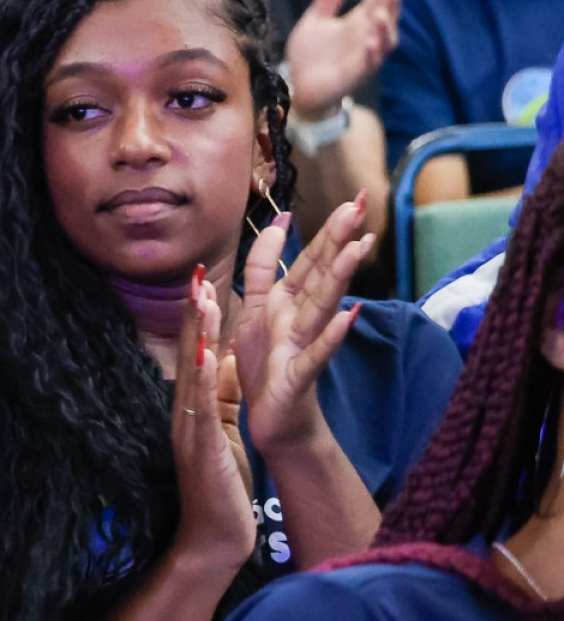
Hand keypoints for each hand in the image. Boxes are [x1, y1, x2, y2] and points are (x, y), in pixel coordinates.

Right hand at [170, 269, 257, 571]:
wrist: (212, 539)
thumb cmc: (221, 490)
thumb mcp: (224, 435)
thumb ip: (220, 400)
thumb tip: (222, 363)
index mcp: (193, 410)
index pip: (196, 356)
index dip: (200, 320)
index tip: (204, 283)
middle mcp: (185, 412)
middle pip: (189, 355)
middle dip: (195, 314)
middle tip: (198, 275)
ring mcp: (190, 427)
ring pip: (192, 372)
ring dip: (197, 333)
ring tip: (202, 297)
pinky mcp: (202, 445)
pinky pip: (202, 405)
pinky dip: (201, 376)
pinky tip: (205, 351)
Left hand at [235, 197, 372, 457]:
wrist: (274, 421)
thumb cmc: (268, 364)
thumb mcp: (257, 308)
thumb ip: (263, 267)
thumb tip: (281, 221)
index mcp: (288, 302)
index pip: (311, 259)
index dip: (328, 230)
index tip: (354, 199)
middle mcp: (300, 319)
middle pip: (321, 274)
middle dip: (339, 239)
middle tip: (363, 204)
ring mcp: (302, 345)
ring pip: (322, 305)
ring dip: (340, 276)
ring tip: (359, 247)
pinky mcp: (298, 375)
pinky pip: (315, 352)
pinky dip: (333, 334)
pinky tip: (351, 315)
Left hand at [282, 0, 401, 120]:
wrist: (299, 87)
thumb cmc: (311, 55)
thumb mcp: (315, 21)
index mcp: (359, 21)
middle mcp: (367, 36)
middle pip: (387, 17)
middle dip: (391, 3)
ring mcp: (365, 56)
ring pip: (385, 41)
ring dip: (386, 28)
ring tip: (381, 13)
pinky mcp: (357, 75)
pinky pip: (369, 64)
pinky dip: (372, 53)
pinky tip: (369, 42)